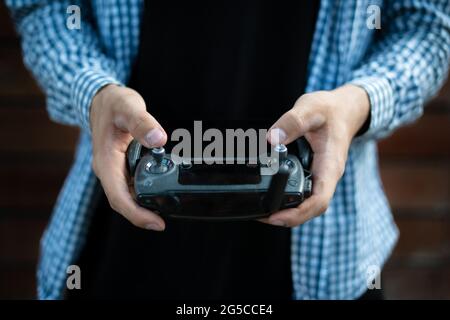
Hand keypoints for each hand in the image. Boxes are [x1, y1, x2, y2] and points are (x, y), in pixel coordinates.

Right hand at [90, 84, 167, 230]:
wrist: (102, 100)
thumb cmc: (113, 104)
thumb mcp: (127, 107)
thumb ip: (142, 122)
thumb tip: (159, 139)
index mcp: (105, 161)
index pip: (118, 197)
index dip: (136, 214)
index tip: (156, 223)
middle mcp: (107, 170)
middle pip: (122, 201)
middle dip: (141, 216)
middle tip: (163, 223)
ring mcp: (114, 170)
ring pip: (127, 195)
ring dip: (143, 206)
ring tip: (165, 211)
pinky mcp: (121, 166)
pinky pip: (131, 185)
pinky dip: (144, 193)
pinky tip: (160, 193)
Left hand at [263, 84, 369, 226]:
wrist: (344, 110)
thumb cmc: (331, 111)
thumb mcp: (311, 109)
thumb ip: (292, 122)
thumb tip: (272, 139)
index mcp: (330, 166)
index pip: (318, 201)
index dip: (297, 214)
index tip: (276, 217)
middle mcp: (326, 176)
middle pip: (310, 209)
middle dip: (286, 217)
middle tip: (260, 215)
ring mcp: (319, 176)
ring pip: (306, 203)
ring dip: (285, 211)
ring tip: (261, 211)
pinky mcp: (312, 173)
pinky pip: (301, 192)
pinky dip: (286, 198)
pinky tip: (269, 195)